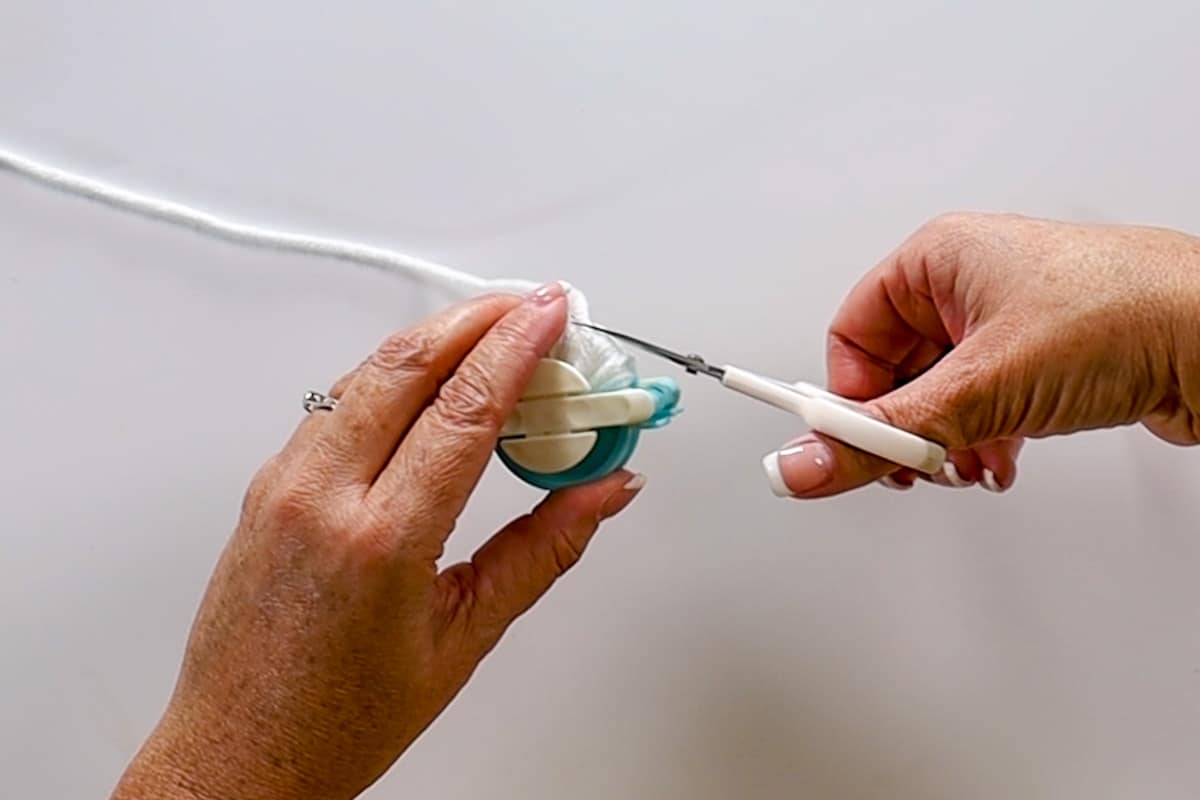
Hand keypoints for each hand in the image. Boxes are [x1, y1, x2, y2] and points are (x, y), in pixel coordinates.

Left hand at [111, 282, 644, 799]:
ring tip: (495, 339)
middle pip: (407, 362)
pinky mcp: (268, 484)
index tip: (552, 313)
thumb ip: (543, 550)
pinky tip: (432, 384)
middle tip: (532, 307)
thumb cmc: (338, 716)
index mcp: (379, 541)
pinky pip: (337, 402)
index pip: (463, 408)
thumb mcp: (465, 636)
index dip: (517, 346)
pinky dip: (394, 375)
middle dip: (478, 315)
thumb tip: (602, 494)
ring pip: (366, 371)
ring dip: (436, 340)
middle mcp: (319, 497)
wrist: (240, 751)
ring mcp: (283, 484)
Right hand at [765, 213, 1199, 497]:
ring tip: (966, 464)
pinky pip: (984, 403)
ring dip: (947, 441)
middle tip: (915, 462)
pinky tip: (1000, 460)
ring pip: (941, 393)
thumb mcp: (980, 385)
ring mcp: (1008, 321)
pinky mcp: (1042, 357)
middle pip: (894, 370)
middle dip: (905, 429)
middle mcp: (969, 283)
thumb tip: (808, 461)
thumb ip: (884, 435)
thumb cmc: (1129, 310)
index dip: (846, 396)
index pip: (852, 334)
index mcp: (938, 258)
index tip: (845, 444)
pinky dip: (983, 438)